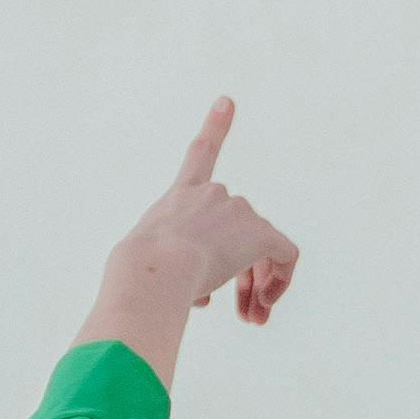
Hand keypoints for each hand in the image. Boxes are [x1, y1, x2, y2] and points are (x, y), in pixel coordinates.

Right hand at [77, 100, 301, 386]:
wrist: (150, 272)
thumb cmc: (134, 278)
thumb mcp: (142, 270)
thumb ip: (169, 275)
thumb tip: (195, 297)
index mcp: (178, 197)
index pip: (200, 154)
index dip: (216, 126)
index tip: (228, 101)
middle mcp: (211, 194)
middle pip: (236, 232)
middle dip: (240, 273)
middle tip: (239, 312)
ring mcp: (236, 209)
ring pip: (259, 251)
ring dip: (257, 286)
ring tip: (249, 317)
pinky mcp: (259, 231)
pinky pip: (284, 256)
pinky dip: (281, 281)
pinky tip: (265, 304)